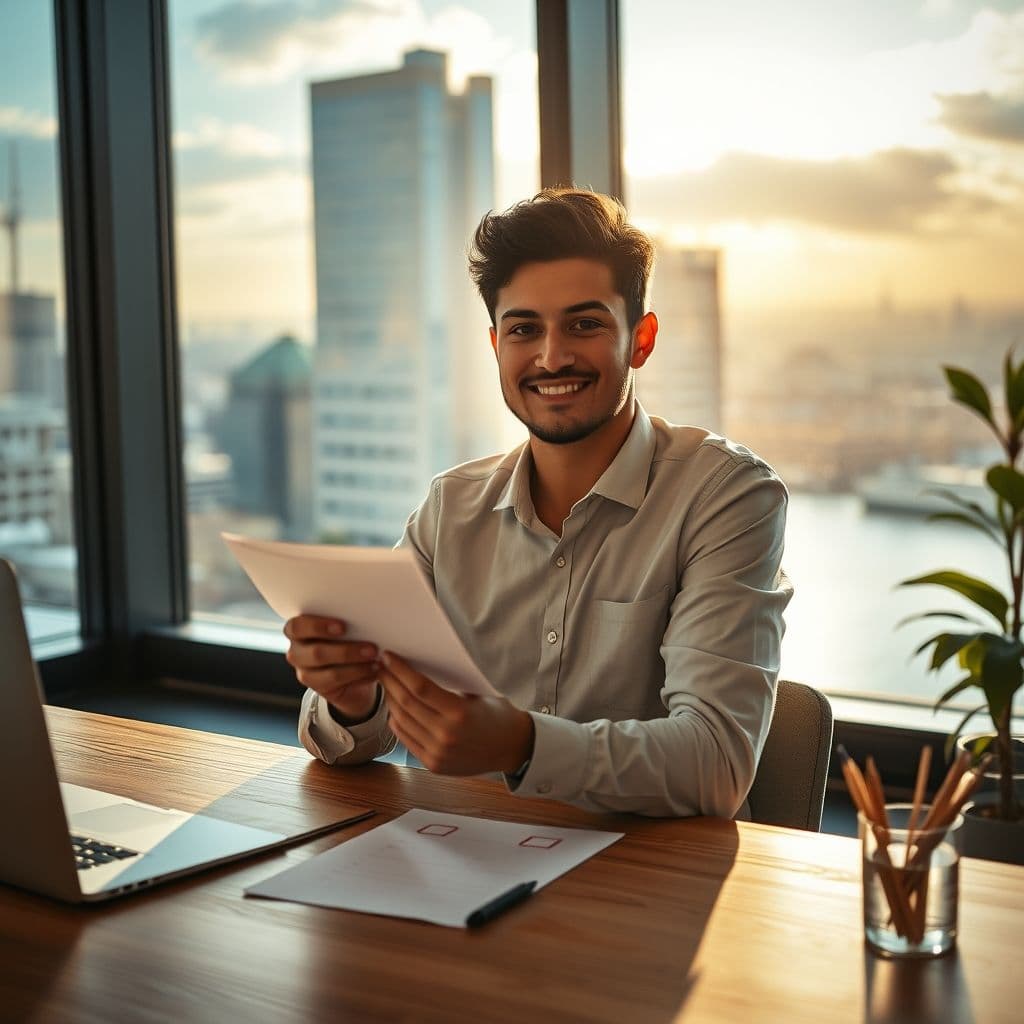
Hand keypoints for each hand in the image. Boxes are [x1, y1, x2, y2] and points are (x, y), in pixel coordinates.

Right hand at [284, 616, 379, 721]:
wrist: (348, 667)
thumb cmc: (345, 637)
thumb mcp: (344, 627)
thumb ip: (346, 622)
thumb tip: (368, 617)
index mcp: (298, 630)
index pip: (296, 627)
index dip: (317, 626)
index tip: (343, 627)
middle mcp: (296, 652)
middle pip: (315, 653)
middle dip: (347, 651)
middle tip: (372, 648)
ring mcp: (305, 673)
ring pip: (330, 673)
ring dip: (357, 666)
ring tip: (376, 660)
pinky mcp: (319, 689)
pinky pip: (339, 684)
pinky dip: (360, 676)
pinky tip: (374, 670)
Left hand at [378, 651, 533, 775]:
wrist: (511, 748)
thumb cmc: (496, 714)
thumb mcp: (478, 692)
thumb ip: (450, 682)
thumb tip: (419, 661)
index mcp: (460, 713)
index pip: (420, 687)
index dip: (400, 670)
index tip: (388, 657)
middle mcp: (446, 735)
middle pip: (406, 703)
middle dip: (390, 681)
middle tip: (380, 667)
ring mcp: (438, 752)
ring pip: (402, 721)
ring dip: (390, 700)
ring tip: (387, 684)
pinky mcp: (433, 764)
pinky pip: (406, 739)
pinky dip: (397, 721)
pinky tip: (394, 708)